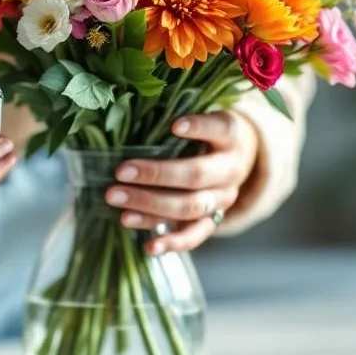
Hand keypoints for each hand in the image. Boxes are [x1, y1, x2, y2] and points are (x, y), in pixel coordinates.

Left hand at [105, 111, 258, 253]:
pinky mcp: (213, 221)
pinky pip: (195, 236)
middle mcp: (232, 169)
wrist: (239, 159)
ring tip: (116, 200)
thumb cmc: (206, 132)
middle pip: (196, 175)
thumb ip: (175, 114)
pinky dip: (172, 243)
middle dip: (156, 174)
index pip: (221, 129)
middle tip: (120, 171)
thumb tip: (131, 108)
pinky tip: (148, 246)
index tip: (174, 125)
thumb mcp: (201, 115)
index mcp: (232, 137)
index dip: (199, 127)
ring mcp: (223, 198)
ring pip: (191, 207)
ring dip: (151, 206)